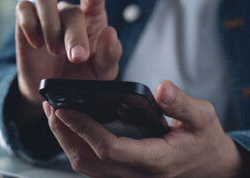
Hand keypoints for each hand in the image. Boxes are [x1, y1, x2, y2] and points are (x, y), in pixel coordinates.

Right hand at [14, 0, 121, 120]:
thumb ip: (110, 54)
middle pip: (70, 10)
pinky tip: (36, 44)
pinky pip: (23, 9)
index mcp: (92, 19)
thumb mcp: (102, 72)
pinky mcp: (25, 23)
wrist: (53, 94)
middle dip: (74, 36)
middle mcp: (69, 13)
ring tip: (55, 51)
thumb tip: (110, 33)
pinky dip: (29, 24)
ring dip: (50, 24)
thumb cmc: (81, 77)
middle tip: (77, 58)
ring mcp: (46, 16)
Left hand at [43, 80, 242, 176]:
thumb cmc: (202, 138)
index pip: (110, 148)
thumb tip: (162, 89)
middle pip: (88, 160)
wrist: (207, 163)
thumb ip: (182, 105)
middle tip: (50, 107)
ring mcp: (127, 177)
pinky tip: (68, 126)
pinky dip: (74, 146)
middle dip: (64, 134)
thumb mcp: (202, 117)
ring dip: (65, 140)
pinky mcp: (121, 173)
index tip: (64, 109)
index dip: (84, 129)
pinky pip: (90, 165)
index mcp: (155, 159)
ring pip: (85, 166)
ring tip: (52, 113)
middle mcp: (136, 174)